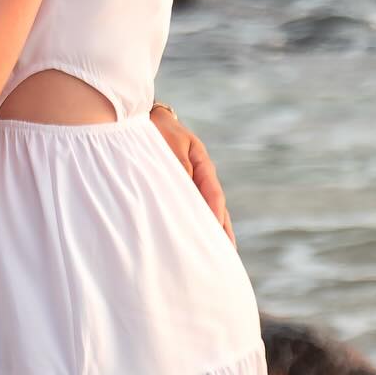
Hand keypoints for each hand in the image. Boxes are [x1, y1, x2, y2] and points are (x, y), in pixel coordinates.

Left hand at [150, 105, 235, 246]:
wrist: (147, 120)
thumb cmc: (159, 131)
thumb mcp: (171, 143)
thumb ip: (180, 164)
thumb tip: (187, 186)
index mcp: (203, 164)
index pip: (213, 193)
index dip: (215, 213)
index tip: (217, 231)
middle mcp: (201, 177)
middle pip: (216, 207)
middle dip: (222, 229)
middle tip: (227, 253)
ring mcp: (193, 184)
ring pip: (206, 210)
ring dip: (213, 230)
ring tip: (218, 254)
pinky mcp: (182, 189)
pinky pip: (192, 208)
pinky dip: (197, 223)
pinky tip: (197, 239)